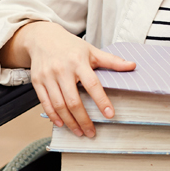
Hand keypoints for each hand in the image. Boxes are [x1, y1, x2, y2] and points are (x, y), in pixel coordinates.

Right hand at [18, 22, 134, 136]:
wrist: (43, 38)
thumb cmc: (71, 46)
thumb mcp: (92, 50)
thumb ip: (112, 60)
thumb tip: (132, 65)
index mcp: (79, 61)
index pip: (93, 84)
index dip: (102, 100)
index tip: (110, 114)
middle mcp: (63, 70)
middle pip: (73, 100)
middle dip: (83, 119)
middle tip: (91, 132)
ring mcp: (48, 77)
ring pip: (59, 105)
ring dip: (69, 122)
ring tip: (79, 132)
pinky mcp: (37, 82)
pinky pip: (45, 103)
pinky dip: (53, 116)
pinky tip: (62, 124)